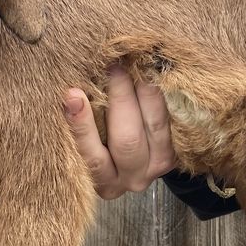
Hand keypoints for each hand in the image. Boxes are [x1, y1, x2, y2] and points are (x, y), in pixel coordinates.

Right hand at [64, 66, 176, 199]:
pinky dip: (161, 95)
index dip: (83, 125)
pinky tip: (155, 74)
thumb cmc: (98, 143)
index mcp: (101, 181)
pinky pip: (170, 121)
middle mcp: (130, 179)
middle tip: (114, 66)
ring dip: (146, 91)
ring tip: (136, 64)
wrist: (134, 160)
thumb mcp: (87, 139)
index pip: (92, 156)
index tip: (73, 93)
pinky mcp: (174, 154)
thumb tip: (71, 93)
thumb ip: (79, 119)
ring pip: (155, 126)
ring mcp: (156, 168)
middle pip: (128, 141)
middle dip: (120, 98)